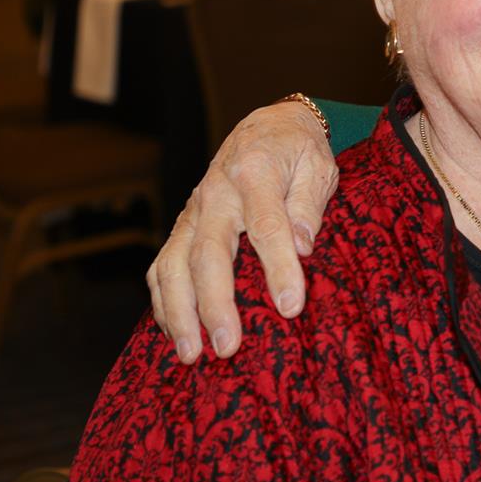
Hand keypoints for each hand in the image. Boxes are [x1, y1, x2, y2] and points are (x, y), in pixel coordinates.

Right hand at [147, 101, 337, 361]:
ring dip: (179, 312)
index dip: (279, 269)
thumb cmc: (298, 150)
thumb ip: (309, 205)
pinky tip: (177, 334)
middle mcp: (215, 193)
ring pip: (172, 265)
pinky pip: (162, 267)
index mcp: (254, 173)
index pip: (266, 226)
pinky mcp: (184, 227)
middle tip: (228, 347)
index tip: (291, 307)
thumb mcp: (319, 166)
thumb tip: (302, 246)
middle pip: (207, 254)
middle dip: (215, 304)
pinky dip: (164, 303)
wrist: (267, 127)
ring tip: (192, 354)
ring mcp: (193, 212)